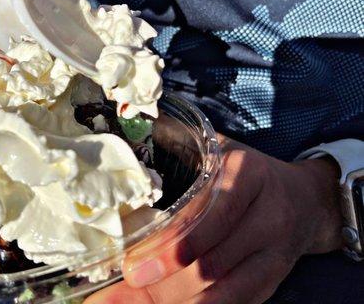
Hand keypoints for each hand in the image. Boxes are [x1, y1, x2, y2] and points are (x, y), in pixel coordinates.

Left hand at [86, 136, 341, 303]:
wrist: (304, 198)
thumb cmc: (247, 174)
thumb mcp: (220, 151)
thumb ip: (182, 148)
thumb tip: (135, 146)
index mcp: (245, 173)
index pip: (205, 216)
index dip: (168, 245)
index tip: (132, 264)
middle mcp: (267, 213)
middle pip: (211, 260)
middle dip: (164, 282)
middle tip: (130, 283)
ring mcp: (275, 250)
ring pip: (224, 287)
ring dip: (179, 300)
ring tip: (142, 302)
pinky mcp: (276, 276)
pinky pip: (240, 300)